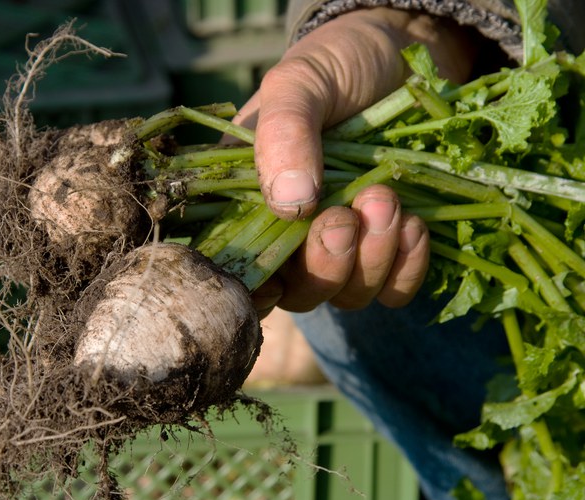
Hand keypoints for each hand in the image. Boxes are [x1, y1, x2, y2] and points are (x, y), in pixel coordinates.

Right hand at [238, 7, 477, 314]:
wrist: (405, 51)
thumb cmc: (339, 62)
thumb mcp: (300, 83)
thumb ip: (284, 134)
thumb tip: (289, 205)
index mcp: (249, 200)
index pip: (237, 269)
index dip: (252, 289)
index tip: (276, 280)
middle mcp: (291, 232)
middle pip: (297, 293)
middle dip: (325, 263)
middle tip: (347, 213)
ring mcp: (345, 244)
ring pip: (348, 295)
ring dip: (371, 259)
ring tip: (385, 198)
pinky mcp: (391, 247)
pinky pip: (395, 290)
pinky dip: (406, 267)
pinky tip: (415, 224)